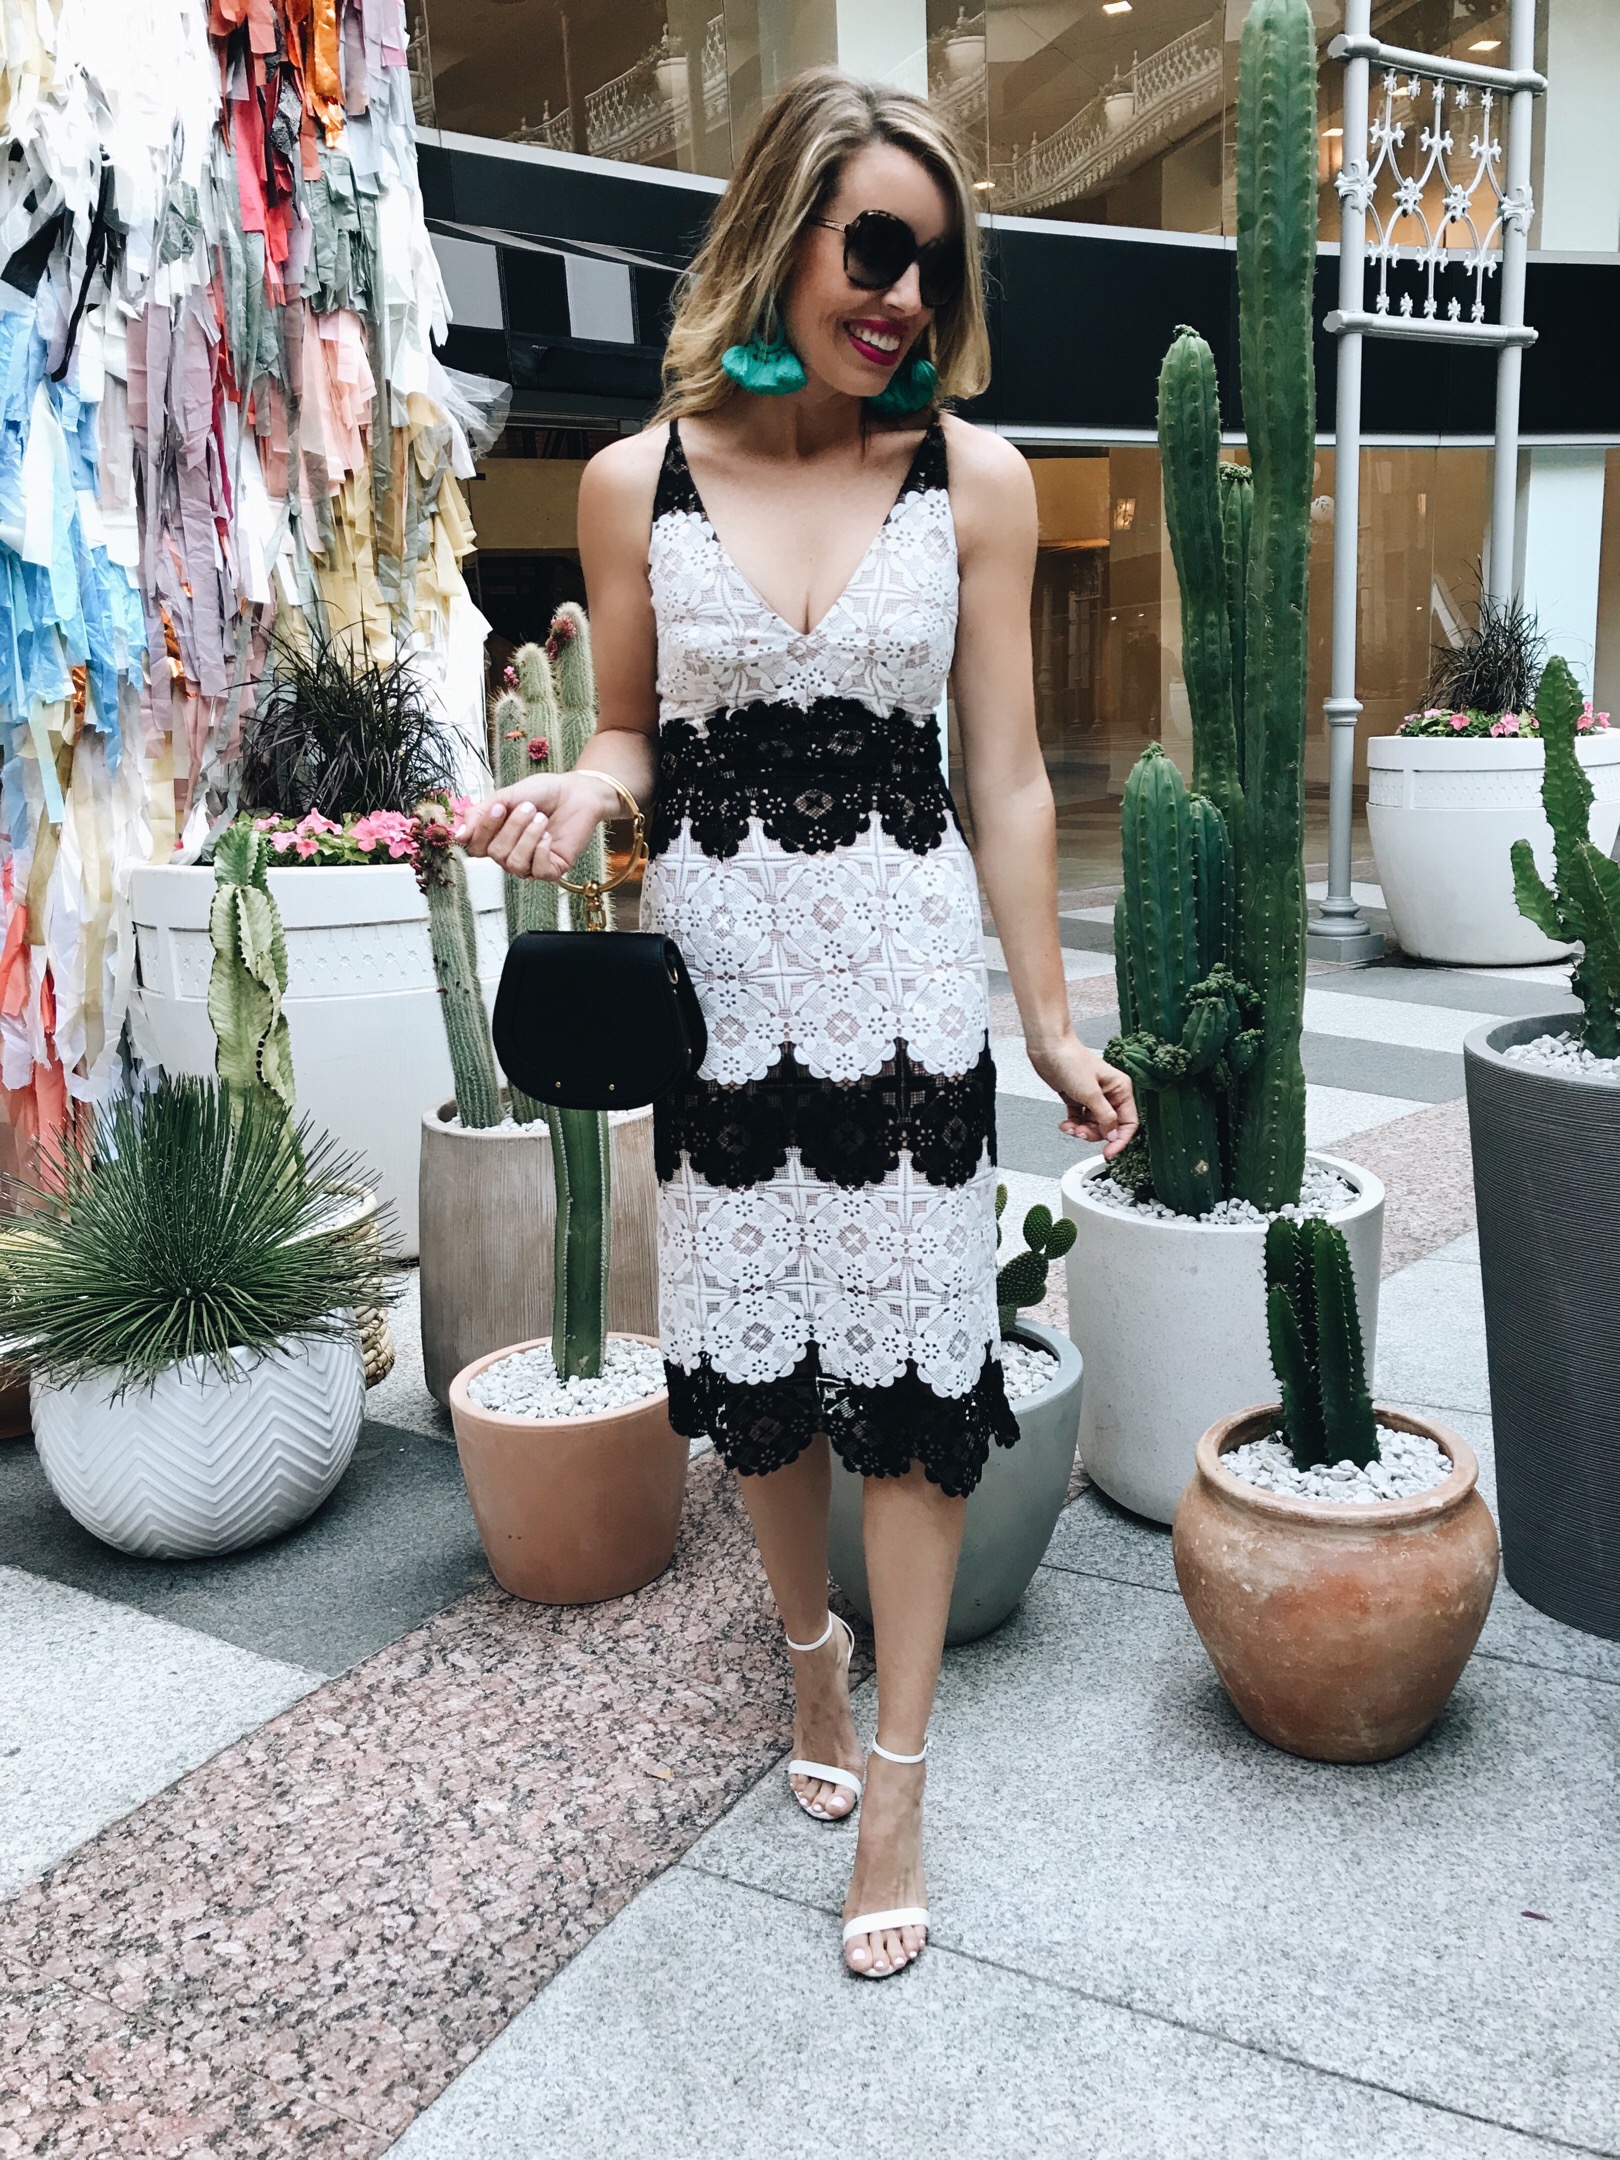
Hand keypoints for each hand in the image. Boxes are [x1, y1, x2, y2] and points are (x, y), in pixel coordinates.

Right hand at [456, 771, 616, 881]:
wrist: (576, 792)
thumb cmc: (542, 793)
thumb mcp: (506, 796)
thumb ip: (480, 814)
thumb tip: (458, 836)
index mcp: (495, 837)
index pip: (475, 847)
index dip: (484, 829)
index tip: (499, 807)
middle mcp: (509, 854)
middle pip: (495, 854)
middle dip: (512, 828)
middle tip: (529, 807)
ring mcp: (530, 863)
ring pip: (514, 864)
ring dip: (528, 837)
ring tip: (542, 818)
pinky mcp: (551, 869)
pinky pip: (537, 871)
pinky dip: (541, 850)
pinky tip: (548, 835)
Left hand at [1026, 1033, 1138, 1158]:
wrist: (1048, 1049)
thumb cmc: (1071, 1060)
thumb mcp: (1091, 1093)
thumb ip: (1104, 1117)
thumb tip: (1113, 1135)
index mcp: (1120, 1089)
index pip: (1128, 1122)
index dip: (1119, 1139)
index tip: (1109, 1151)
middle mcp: (1109, 1094)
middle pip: (1109, 1126)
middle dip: (1094, 1134)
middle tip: (1081, 1134)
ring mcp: (1093, 1096)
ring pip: (1093, 1125)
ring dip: (1081, 1130)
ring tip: (1071, 1128)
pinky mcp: (1078, 1098)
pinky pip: (1080, 1119)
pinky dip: (1073, 1124)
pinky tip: (1066, 1124)